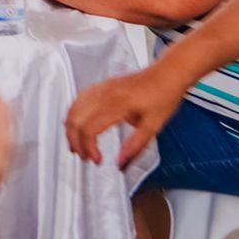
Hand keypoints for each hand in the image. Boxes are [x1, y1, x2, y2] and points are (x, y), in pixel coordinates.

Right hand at [65, 65, 188, 168]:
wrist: (168, 73)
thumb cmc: (164, 95)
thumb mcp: (154, 127)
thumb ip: (135, 147)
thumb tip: (121, 164)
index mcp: (117, 104)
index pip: (89, 129)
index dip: (89, 148)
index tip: (97, 160)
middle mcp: (105, 94)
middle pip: (76, 120)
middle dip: (75, 142)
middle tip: (85, 156)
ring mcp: (102, 87)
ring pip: (74, 108)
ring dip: (71, 129)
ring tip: (77, 145)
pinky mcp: (103, 85)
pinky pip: (79, 99)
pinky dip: (74, 114)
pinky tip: (77, 123)